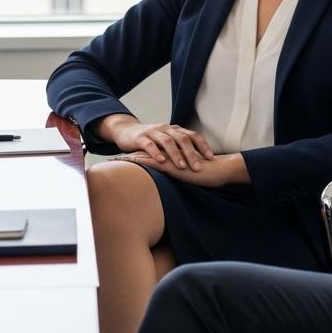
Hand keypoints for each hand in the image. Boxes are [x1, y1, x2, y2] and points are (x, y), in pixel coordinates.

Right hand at [94, 114, 213, 171]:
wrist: (126, 131)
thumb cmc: (151, 140)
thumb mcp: (168, 141)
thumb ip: (180, 148)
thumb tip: (201, 160)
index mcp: (175, 130)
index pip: (193, 135)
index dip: (203, 145)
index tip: (211, 158)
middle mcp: (166, 129)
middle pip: (182, 139)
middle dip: (191, 153)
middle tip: (197, 167)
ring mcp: (153, 132)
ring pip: (167, 141)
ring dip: (175, 154)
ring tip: (181, 166)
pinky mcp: (140, 138)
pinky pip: (149, 145)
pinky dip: (156, 152)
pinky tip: (161, 161)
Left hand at [119, 152, 249, 187]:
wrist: (220, 170)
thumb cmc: (210, 174)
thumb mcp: (193, 175)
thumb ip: (185, 173)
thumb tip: (180, 180)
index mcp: (173, 156)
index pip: (152, 153)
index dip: (138, 154)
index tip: (124, 157)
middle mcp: (169, 155)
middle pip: (144, 152)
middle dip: (128, 154)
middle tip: (112, 157)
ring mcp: (169, 158)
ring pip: (144, 155)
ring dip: (128, 158)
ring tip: (112, 159)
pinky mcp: (170, 165)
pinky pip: (150, 162)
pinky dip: (137, 162)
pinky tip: (125, 162)